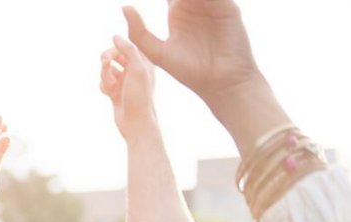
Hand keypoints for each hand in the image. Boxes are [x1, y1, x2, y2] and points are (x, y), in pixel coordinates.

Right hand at [100, 36, 156, 139]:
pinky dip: (103, 86)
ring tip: (109, 86)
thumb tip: (115, 36)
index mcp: (143, 63)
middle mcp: (134, 71)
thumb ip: (128, 49)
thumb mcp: (137, 69)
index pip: (125, 47)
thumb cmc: (140, 97)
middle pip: (114, 56)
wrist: (136, 123)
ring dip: (104, 76)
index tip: (108, 56)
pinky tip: (108, 94)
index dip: (115, 49)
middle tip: (104, 64)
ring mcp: (124, 82)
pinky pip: (103, 82)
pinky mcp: (116, 92)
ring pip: (106, 70)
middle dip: (106, 61)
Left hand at [123, 0, 260, 102]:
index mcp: (177, 14)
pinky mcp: (228, 8)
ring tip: (177, 1)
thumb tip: (123, 7)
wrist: (220, 83)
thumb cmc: (189, 71)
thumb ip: (138, 32)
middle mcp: (194, 6)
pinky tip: (193, 1)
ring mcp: (212, 6)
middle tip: (170, 1)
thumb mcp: (157, 53)